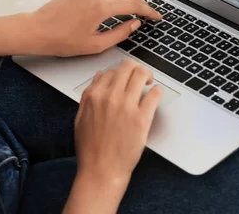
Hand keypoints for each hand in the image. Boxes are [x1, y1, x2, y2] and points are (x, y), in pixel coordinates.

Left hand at [0, 0, 161, 57]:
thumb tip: (134, 24)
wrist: (36, 30)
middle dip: (142, 2)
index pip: (134, 5)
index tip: (156, 16)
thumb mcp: (95, 44)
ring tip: (134, 8)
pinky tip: (116, 4)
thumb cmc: (62, 40)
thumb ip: (120, 33)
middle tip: (148, 13)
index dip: (149, 11)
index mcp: (101, 7)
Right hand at [63, 60, 162, 212]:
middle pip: (127, 67)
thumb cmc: (91, 149)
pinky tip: (156, 95)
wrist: (102, 170)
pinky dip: (157, 91)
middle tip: (142, 77)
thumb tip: (100, 76)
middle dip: (136, 68)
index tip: (126, 79)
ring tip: (149, 83)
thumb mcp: (80, 118)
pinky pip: (154, 93)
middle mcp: (110, 97)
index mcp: (94, 96)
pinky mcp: (142, 118)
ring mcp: (126, 106)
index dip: (121, 73)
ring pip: (141, 74)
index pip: (111, 71)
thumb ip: (88, 95)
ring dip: (147, 75)